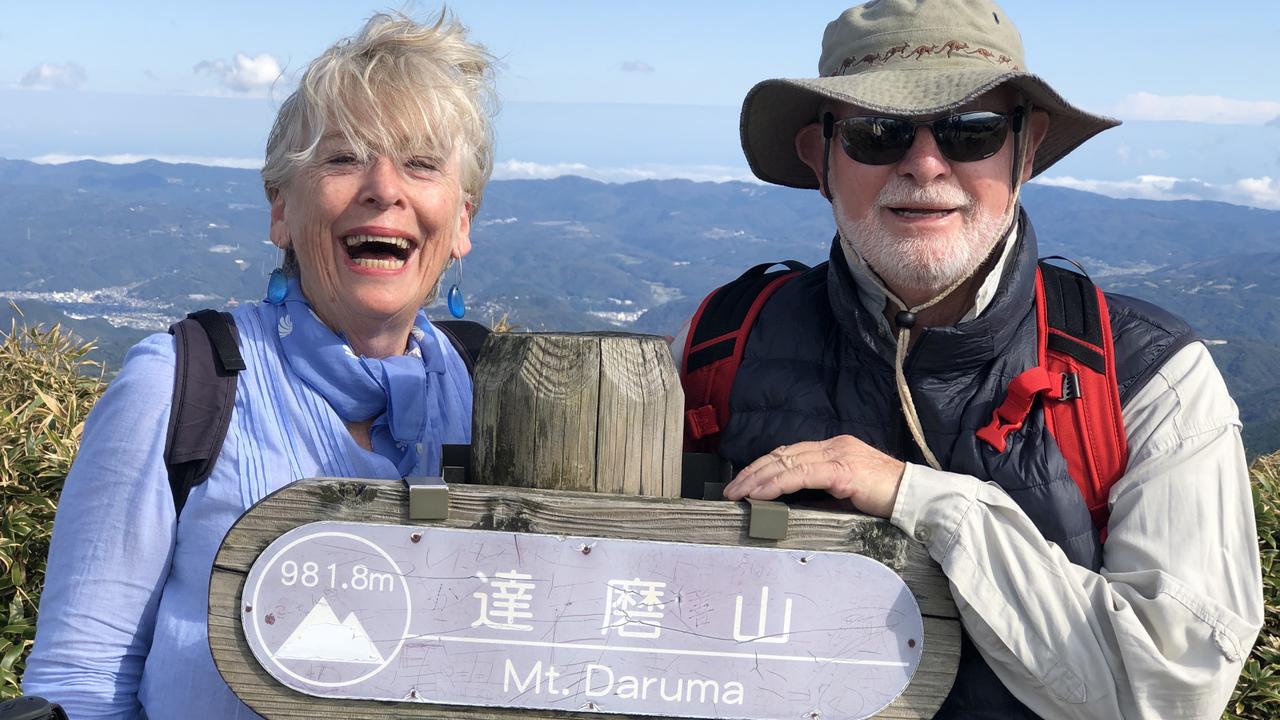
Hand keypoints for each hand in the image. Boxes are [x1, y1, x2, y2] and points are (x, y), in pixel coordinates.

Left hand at [722, 435, 906, 518]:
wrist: (916, 497)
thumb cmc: (887, 498)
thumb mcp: (849, 490)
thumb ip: (825, 489)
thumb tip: (794, 504)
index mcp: (834, 448)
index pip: (790, 452)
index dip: (763, 466)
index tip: (744, 482)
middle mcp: (833, 446)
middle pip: (782, 454)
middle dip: (752, 471)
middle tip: (731, 489)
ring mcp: (838, 455)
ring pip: (786, 462)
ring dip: (757, 478)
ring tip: (738, 493)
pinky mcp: (842, 470)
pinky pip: (801, 474)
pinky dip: (776, 483)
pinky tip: (760, 494)